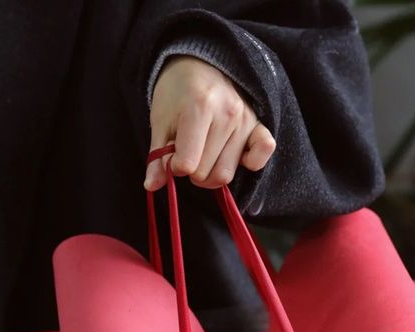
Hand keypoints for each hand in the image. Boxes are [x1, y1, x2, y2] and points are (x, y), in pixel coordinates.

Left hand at [145, 56, 274, 190]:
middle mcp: (228, 114)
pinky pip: (262, 154)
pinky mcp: (259, 126)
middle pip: (206, 174)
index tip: (170, 154)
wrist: (200, 64)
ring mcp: (246, 121)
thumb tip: (152, 186)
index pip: (187, 165)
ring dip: (210, 173)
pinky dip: (250, 163)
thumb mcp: (159, 121)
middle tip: (186, 153)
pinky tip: (234, 158)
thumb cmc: (176, 93)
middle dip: (191, 171)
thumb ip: (157, 156)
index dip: (173, 167)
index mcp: (199, 108)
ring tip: (204, 155)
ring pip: (226, 174)